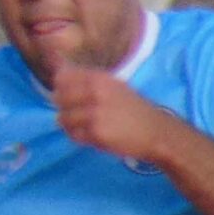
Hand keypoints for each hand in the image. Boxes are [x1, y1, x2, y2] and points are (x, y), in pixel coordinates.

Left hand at [52, 65, 174, 167]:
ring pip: (63, 118)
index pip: (63, 77)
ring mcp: (94, 112)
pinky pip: (73, 134)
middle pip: (58, 98)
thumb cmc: (132, 108)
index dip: (60, 87)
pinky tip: (90, 136)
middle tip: (76, 115)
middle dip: (63, 108)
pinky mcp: (96, 132)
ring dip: (69, 125)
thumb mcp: (113, 87)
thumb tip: (58, 77)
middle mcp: (95, 92)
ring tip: (84, 127)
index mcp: (99, 78)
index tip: (66, 96)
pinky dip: (78, 137)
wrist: (154, 130)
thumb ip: (88, 82)